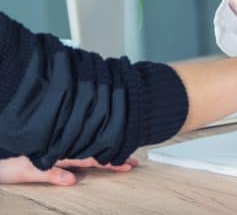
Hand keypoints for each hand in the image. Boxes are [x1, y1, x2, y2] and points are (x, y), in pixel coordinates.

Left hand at [0, 156, 137, 185]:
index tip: (128, 163)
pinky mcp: (54, 148)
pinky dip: (93, 148)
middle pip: (96, 151)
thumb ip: (52, 173)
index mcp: (62, 153)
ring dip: (106, 149)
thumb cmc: (8, 163)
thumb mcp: (29, 171)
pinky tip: (98, 150)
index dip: (111, 162)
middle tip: (134, 160)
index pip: (93, 158)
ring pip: (90, 146)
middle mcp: (64, 147)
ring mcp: (61, 146)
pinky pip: (80, 147)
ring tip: (122, 151)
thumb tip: (73, 180)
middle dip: (115, 154)